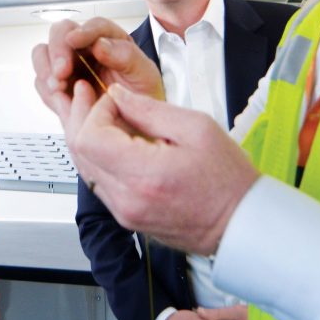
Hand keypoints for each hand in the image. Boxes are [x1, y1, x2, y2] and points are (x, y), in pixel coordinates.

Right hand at [32, 18, 163, 127]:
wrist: (136, 124)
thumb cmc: (142, 96)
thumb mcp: (144, 76)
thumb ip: (125, 57)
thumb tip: (100, 44)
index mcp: (111, 40)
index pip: (94, 25)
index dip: (83, 31)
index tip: (74, 40)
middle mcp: (86, 48)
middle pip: (60, 32)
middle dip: (57, 51)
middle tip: (61, 72)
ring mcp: (70, 65)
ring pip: (43, 53)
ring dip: (46, 68)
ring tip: (58, 87)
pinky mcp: (59, 84)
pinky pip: (42, 81)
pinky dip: (46, 88)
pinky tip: (59, 98)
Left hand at [67, 84, 259, 255]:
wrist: (241, 223)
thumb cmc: (228, 180)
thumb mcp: (196, 128)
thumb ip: (150, 109)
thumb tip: (118, 95)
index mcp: (144, 176)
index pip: (89, 138)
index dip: (94, 111)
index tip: (113, 100)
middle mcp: (127, 199)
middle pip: (79, 153)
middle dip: (81, 118)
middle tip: (92, 97)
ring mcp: (124, 212)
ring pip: (83, 167)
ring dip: (87, 137)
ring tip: (101, 114)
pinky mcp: (126, 217)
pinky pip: (97, 182)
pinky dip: (97, 157)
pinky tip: (111, 140)